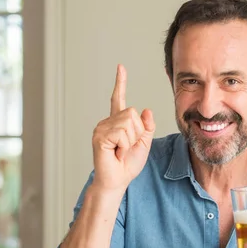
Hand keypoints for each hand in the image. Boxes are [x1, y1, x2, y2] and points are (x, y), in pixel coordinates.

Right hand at [91, 64, 155, 190]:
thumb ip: (147, 127)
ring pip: (128, 123)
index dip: (120, 82)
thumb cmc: (128, 164)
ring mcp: (101, 128)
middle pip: (132, 113)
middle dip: (137, 133)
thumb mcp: (144, 143)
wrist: (118, 180)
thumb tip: (146, 110)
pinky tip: (116, 152)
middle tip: (126, 147)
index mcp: (117, 122)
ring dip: (130, 140)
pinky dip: (124, 145)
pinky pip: (121, 132)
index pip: (118, 98)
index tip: (120, 67)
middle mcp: (107, 122)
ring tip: (120, 150)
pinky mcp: (99, 137)